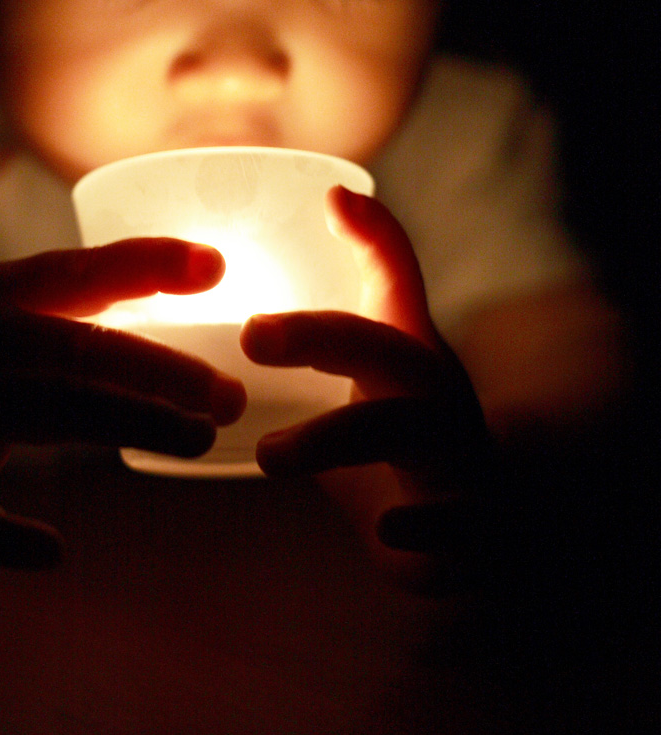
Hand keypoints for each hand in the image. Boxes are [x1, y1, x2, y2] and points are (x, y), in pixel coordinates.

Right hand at [0, 239, 245, 568]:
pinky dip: (6, 536)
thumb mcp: (1, 302)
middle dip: (163, 370)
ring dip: (132, 422)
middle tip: (231, 395)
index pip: (83, 269)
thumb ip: (84, 290)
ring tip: (199, 439)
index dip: (152, 263)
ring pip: (53, 412)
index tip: (219, 268)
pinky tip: (51, 549)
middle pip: (84, 349)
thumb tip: (196, 274)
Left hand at [241, 187, 495, 592]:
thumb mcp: (372, 367)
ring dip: (339, 438)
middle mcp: (440, 398)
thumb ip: (333, 308)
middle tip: (251, 336)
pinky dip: (429, 528)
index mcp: (411, 355)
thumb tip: (327, 202)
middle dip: (326, 337)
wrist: (483, 524)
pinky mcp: (475, 526)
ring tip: (270, 457)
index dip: (366, 245)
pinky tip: (390, 532)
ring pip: (413, 433)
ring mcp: (463, 458)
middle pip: (394, 351)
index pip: (390, 286)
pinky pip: (462, 526)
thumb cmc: (407, 429)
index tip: (309, 235)